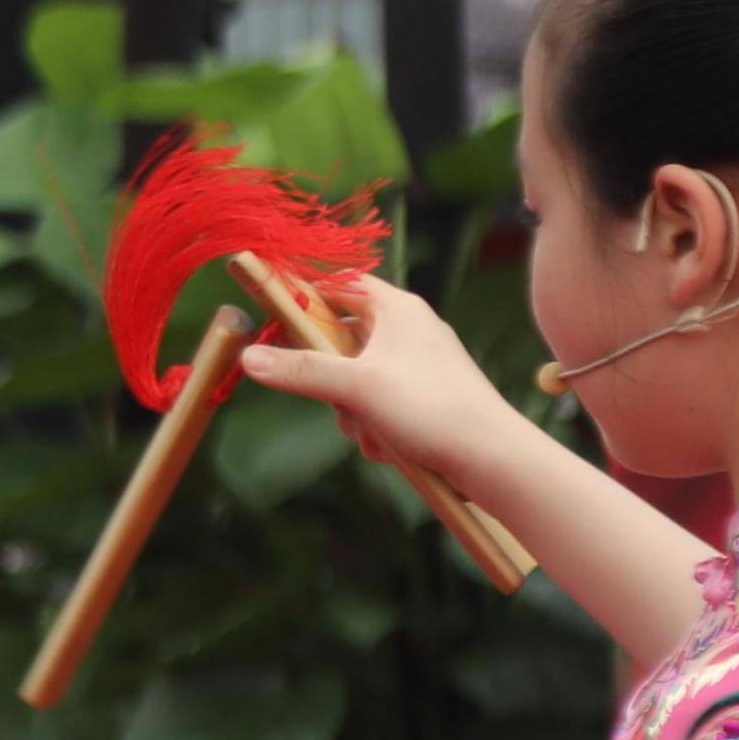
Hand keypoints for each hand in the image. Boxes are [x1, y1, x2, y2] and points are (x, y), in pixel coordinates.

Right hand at [237, 268, 529, 492]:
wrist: (490, 456)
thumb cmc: (430, 407)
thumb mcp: (356, 387)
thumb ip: (300, 370)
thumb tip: (248, 356)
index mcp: (397, 309)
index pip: (340, 284)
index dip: (305, 296)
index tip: (274, 317)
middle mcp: (407, 331)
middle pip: (340, 339)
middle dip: (328, 377)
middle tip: (332, 395)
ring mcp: (416, 366)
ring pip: (354, 381)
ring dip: (351, 412)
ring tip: (372, 429)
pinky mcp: (422, 398)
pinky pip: (376, 406)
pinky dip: (373, 427)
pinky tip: (389, 446)